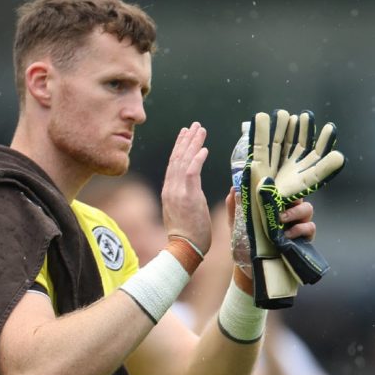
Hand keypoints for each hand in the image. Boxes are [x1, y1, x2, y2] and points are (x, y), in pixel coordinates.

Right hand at [161, 122, 210, 253]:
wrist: (182, 249)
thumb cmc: (187, 236)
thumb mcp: (183, 212)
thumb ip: (187, 198)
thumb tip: (193, 192)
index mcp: (169, 191)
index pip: (174, 164)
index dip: (180, 147)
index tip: (185, 135)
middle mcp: (171, 188)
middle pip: (178, 158)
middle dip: (186, 140)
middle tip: (194, 125)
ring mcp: (178, 191)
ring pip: (184, 161)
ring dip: (193, 143)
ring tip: (200, 130)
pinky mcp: (187, 196)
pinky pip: (192, 172)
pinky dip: (197, 159)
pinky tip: (204, 148)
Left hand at [242, 110, 299, 307]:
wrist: (251, 271)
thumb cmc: (245, 245)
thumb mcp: (236, 223)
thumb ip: (235, 206)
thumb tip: (233, 188)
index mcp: (272, 203)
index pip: (281, 185)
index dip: (285, 173)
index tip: (285, 163)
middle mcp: (288, 210)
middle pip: (299, 192)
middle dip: (294, 191)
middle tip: (281, 196)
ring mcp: (297, 224)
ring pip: (307, 208)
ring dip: (295, 212)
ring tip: (281, 219)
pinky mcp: (304, 239)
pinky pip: (310, 228)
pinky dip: (300, 229)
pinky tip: (288, 234)